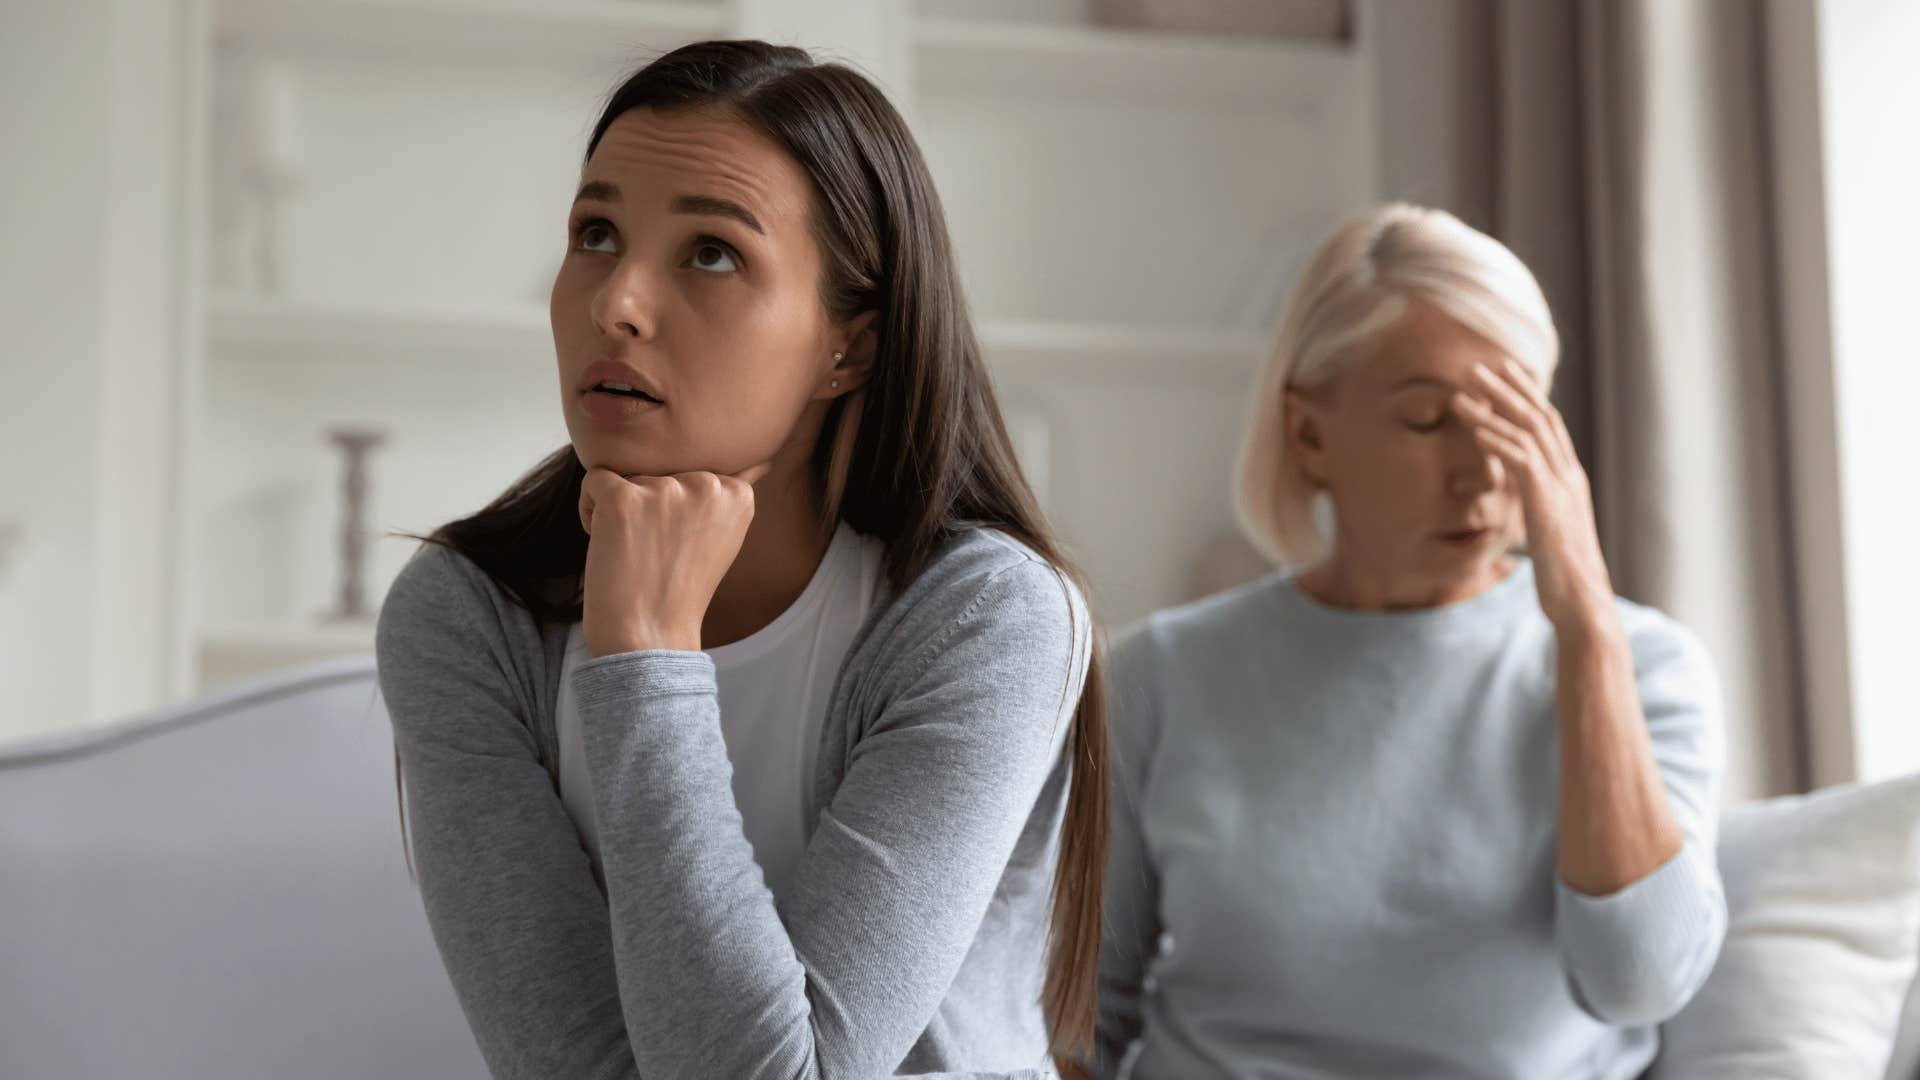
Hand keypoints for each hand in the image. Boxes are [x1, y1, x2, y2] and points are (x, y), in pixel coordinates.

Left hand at [577, 462, 771, 655]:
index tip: (679, 544)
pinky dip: (590, 511)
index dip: (677, 508)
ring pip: (627, 476)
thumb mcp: (723, 538)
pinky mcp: (622, 498)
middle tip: (655, 552)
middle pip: (659, 471)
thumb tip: (762, 461)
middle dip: (649, 506)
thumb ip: (730, 497)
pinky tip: (605, 542)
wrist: (650, 637)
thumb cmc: (680, 592)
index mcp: (736, 495)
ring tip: (633, 552)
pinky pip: (594, 480)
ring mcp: (665, 490)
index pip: (690, 472)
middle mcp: (707, 485)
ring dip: (621, 511)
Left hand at [1455, 358, 1616, 632]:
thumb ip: (1539, 512)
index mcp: (1571, 482)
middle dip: (1510, 389)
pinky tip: (1473, 426)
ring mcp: (1561, 488)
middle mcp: (1570, 477)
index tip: (1505, 375)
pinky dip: (1496, 438)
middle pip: (1540, 417)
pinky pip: (1520, 459)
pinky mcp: (1546, 503)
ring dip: (1494, 405)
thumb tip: (1525, 507)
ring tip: (1465, 387)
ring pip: (1529, 431)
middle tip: (1481, 365)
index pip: (1550, 426)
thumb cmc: (1563, 579)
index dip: (1528, 397)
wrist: (1583, 605)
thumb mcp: (1548, 535)